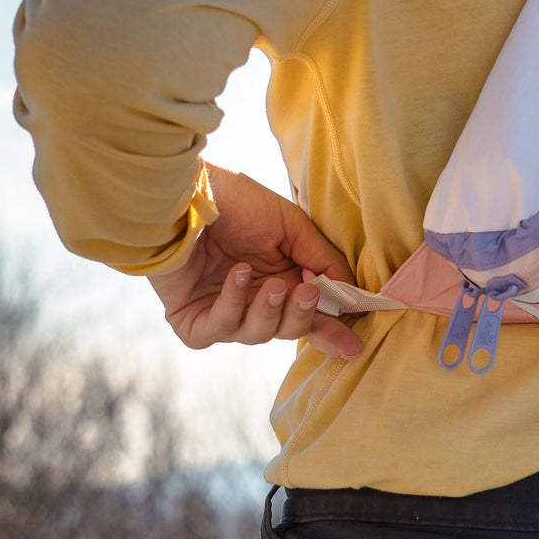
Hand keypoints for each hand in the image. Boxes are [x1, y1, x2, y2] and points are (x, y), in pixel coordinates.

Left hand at [149, 166, 364, 359]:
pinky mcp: (193, 321)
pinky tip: (237, 275)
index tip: (354, 345)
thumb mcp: (291, 226)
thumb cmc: (236, 202)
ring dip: (268, 309)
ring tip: (270, 283)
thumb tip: (352, 294)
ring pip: (256, 334)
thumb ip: (323, 261)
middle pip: (287, 330)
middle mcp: (252, 300)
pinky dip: (233, 305)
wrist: (185, 192)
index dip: (331, 331)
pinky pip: (219, 330)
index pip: (309, 316)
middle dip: (301, 316)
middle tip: (307, 292)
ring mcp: (222, 312)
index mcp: (280, 280)